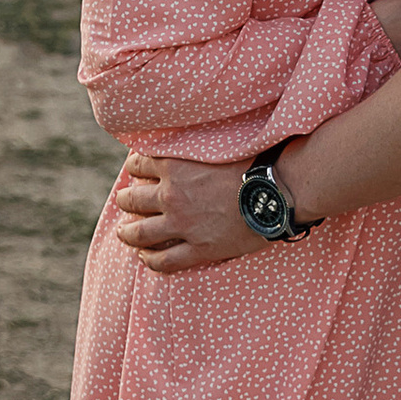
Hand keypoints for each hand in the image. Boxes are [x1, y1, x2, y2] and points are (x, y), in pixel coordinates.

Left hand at [112, 149, 254, 272]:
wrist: (276, 193)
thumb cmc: (253, 163)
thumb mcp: (217, 144)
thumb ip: (195, 144)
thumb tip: (183, 138)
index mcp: (175, 167)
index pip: (138, 165)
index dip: (134, 168)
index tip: (135, 172)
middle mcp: (172, 196)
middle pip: (132, 200)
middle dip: (125, 200)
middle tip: (124, 201)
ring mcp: (183, 225)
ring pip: (140, 233)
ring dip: (127, 233)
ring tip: (124, 232)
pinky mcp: (198, 249)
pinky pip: (164, 261)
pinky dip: (149, 260)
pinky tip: (144, 257)